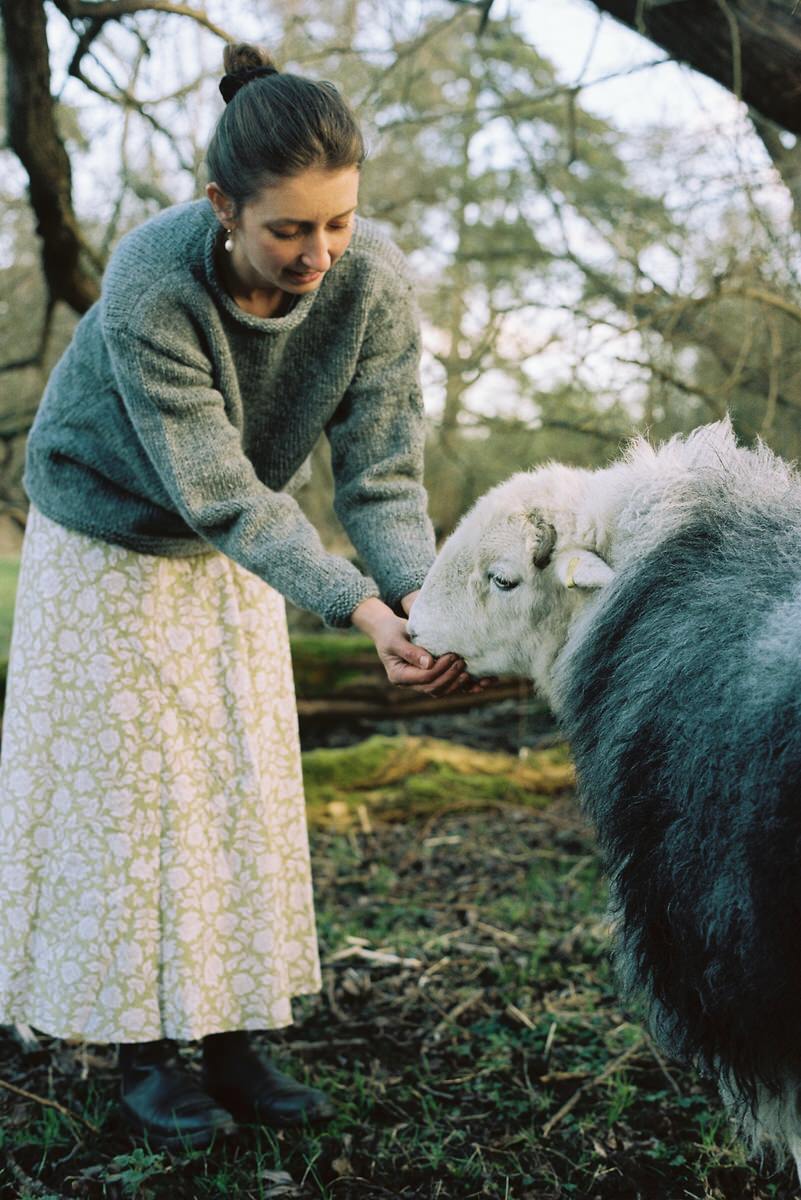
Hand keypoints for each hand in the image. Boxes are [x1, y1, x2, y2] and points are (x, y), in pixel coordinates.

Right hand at [351, 596, 469, 696]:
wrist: (388, 631)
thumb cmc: (391, 631)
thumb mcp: (397, 638)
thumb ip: (411, 651)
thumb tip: (429, 664)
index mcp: (398, 675)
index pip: (423, 678)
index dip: (439, 669)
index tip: (451, 655)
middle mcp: (408, 684)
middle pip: (432, 688)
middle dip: (449, 676)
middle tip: (462, 662)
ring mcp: (417, 684)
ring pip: (439, 691)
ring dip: (455, 684)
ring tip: (467, 672)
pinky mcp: (427, 679)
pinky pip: (443, 687)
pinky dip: (456, 686)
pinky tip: (469, 680)